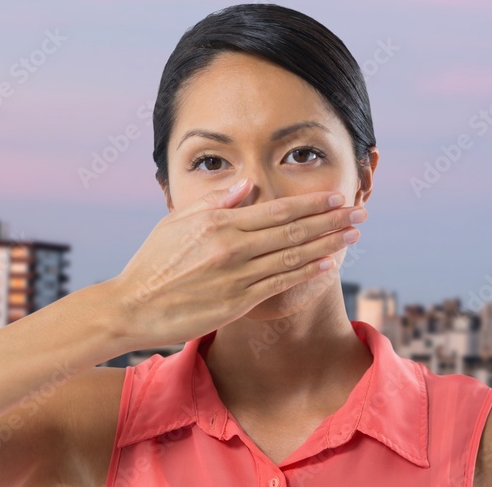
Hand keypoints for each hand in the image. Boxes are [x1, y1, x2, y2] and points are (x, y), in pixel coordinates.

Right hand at [103, 179, 364, 350]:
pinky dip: (306, 273)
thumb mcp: (178, 221)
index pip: (277, 209)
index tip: (337, 196)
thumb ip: (216, 202)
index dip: (312, 203)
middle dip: (331, 220)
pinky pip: (280, 284)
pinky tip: (328, 265)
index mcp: (218, 222)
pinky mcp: (237, 303)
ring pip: (292, 257)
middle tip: (359, 213)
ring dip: (327, 245)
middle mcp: (231, 247)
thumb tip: (246, 185)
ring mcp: (236, 276)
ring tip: (352, 236)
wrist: (131, 306)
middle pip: (293, 231)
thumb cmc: (154, 261)